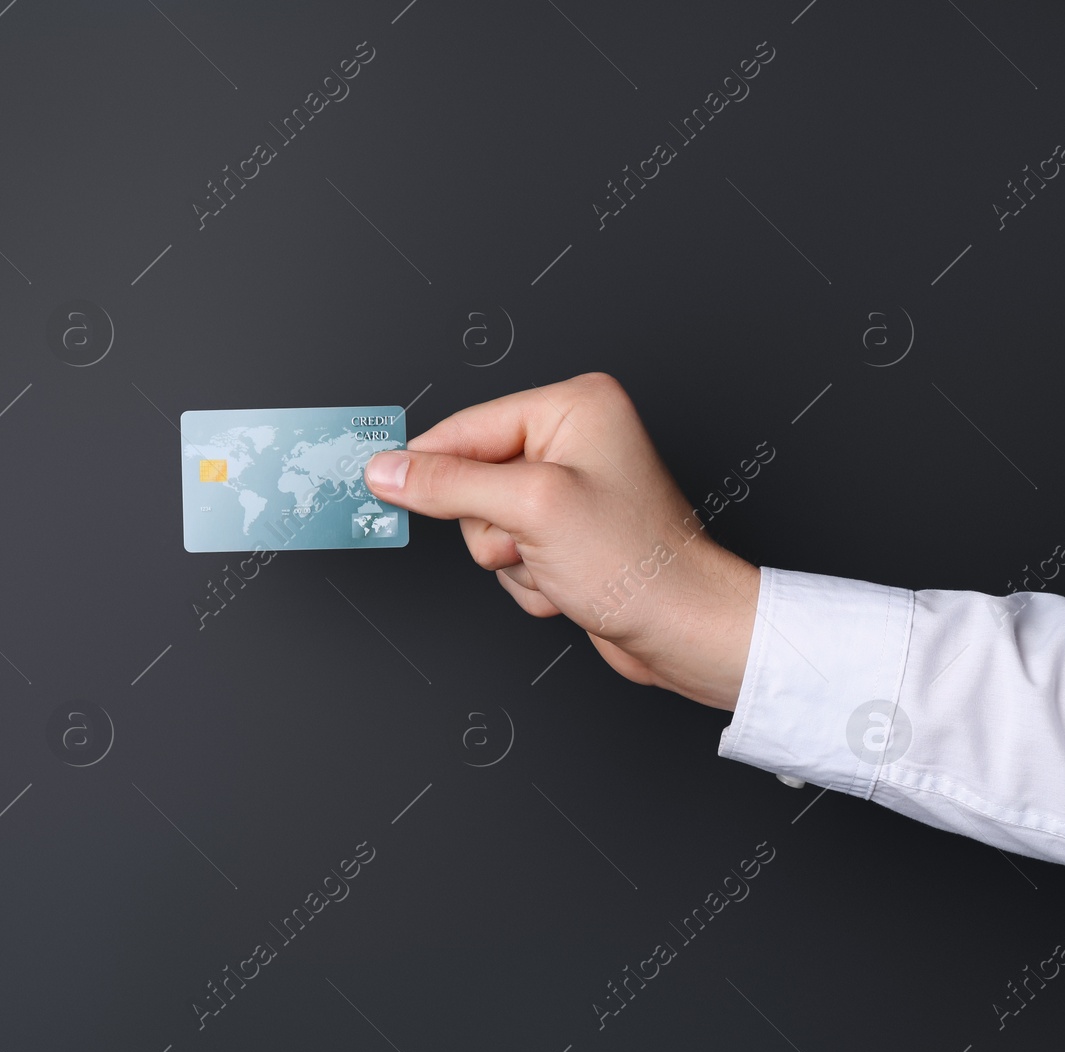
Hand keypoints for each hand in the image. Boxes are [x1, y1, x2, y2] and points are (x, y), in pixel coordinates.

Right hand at [364, 373, 760, 710]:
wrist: (684, 631)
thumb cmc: (640, 564)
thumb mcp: (530, 511)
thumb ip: (449, 485)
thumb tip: (388, 469)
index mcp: (574, 407)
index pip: (466, 427)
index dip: (427, 465)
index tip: (379, 486)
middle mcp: (574, 439)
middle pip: (470, 479)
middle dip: (493, 528)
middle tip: (530, 541)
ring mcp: (569, 489)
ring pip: (485, 525)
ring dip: (511, 560)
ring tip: (557, 566)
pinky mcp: (567, 533)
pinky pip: (509, 553)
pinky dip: (528, 578)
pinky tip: (566, 583)